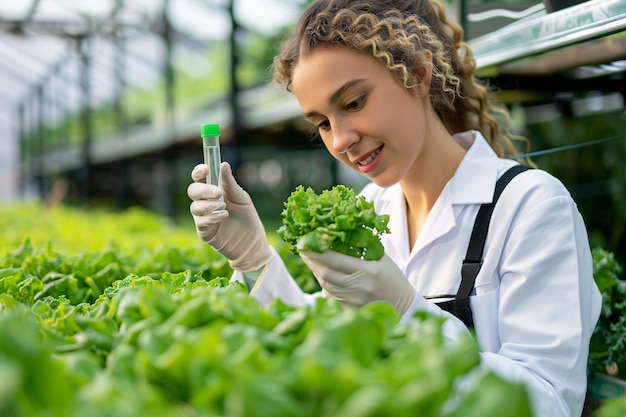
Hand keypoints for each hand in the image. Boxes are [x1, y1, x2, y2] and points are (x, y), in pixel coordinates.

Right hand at [187, 162, 271, 271]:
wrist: (252, 240)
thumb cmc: (246, 216)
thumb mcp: (241, 196)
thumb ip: (229, 183)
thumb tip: (223, 164)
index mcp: (212, 190)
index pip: (199, 178)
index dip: (199, 172)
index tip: (206, 169)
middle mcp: (204, 202)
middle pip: (193, 191)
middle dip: (204, 190)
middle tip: (219, 193)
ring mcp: (203, 217)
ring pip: (194, 207)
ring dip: (209, 205)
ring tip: (224, 207)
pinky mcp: (205, 232)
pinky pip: (201, 222)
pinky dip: (212, 217)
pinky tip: (224, 216)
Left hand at [299, 250, 414, 314]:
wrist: (404, 306)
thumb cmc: (393, 278)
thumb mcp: (382, 258)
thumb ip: (364, 244)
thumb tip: (343, 229)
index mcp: (368, 271)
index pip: (335, 260)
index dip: (317, 252)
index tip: (306, 243)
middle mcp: (359, 286)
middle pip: (325, 274)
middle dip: (311, 262)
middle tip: (303, 250)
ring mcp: (354, 301)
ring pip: (326, 286)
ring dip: (316, 273)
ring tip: (311, 261)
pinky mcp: (351, 311)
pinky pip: (331, 297)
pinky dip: (325, 285)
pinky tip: (323, 276)